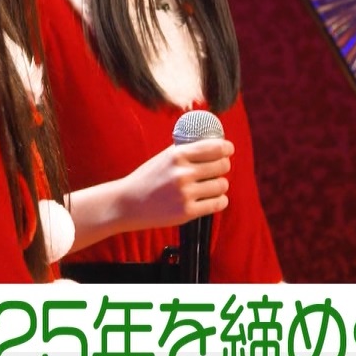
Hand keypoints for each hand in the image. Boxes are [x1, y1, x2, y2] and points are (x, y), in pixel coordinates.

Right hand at [66, 138, 234, 250]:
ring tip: (211, 186)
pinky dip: (219, 200)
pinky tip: (212, 199)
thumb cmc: (147, 179)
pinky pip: (218, 203)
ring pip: (222, 185)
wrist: (127, 204)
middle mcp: (182, 173)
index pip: (215, 147)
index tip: (228, 149)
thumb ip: (185, 151)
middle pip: (222, 166)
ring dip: (219, 185)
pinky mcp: (187, 212)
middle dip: (222, 167)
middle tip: (217, 170)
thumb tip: (211, 143)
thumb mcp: (163, 158)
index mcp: (177, 155)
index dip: (226, 148)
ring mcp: (185, 193)